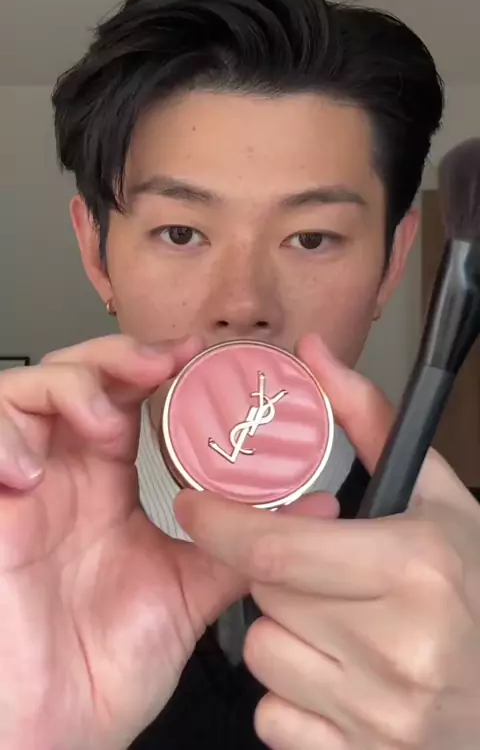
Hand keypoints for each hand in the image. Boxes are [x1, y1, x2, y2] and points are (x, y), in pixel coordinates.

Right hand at [0, 335, 246, 749]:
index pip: (127, 398)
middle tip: (160, 366)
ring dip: (70, 388)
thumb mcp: (185, 592)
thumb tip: (315, 511)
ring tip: (105, 420)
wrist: (56, 729)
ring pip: (29, 392)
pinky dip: (5, 438)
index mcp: (109, 486)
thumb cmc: (105, 665)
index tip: (200, 355)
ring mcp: (27, 488)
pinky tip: (32, 471)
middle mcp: (67, 476)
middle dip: (118, 358)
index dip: (157, 365)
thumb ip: (242, 547)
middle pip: (80, 377)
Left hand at [178, 333, 479, 749]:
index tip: (193, 505)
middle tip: (318, 566)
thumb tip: (314, 354)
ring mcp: (381, 712)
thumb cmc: (470, 582)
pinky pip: (275, 717)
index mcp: (412, 567)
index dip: (219, 524)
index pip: (275, 549)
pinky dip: (292, 691)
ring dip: (283, 629)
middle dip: (272, 572)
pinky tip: (339, 671)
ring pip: (263, 654)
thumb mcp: (431, 492)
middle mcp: (398, 646)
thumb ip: (365, 419)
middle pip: (265, 596)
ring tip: (337, 620)